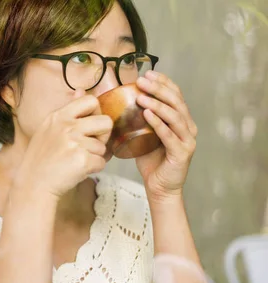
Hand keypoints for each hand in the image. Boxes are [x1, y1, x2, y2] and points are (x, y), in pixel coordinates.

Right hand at [13, 89, 112, 198]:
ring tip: (75, 162)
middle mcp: (67, 126)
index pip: (90, 101)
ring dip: (94, 156)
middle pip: (106, 122)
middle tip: (88, 146)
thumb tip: (81, 90)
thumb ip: (68, 111)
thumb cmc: (42, 159)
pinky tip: (77, 171)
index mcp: (59, 116)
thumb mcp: (49, 129)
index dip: (96, 113)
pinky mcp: (82, 160)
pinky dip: (93, 169)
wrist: (33, 185)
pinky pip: (101, 162)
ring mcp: (74, 143)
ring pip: (103, 147)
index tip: (89, 126)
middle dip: (102, 136)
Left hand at [134, 71, 197, 200]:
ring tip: (141, 96)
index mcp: (181, 120)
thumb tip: (116, 101)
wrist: (160, 187)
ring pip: (175, 116)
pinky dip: (159, 123)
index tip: (148, 73)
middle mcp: (188, 127)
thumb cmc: (150, 160)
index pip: (175, 95)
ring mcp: (187, 140)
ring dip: (158, 104)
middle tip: (142, 80)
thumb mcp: (143, 134)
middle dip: (159, 88)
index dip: (164, 82)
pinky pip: (169, 135)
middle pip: (176, 101)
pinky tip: (147, 114)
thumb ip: (138, 119)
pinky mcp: (182, 153)